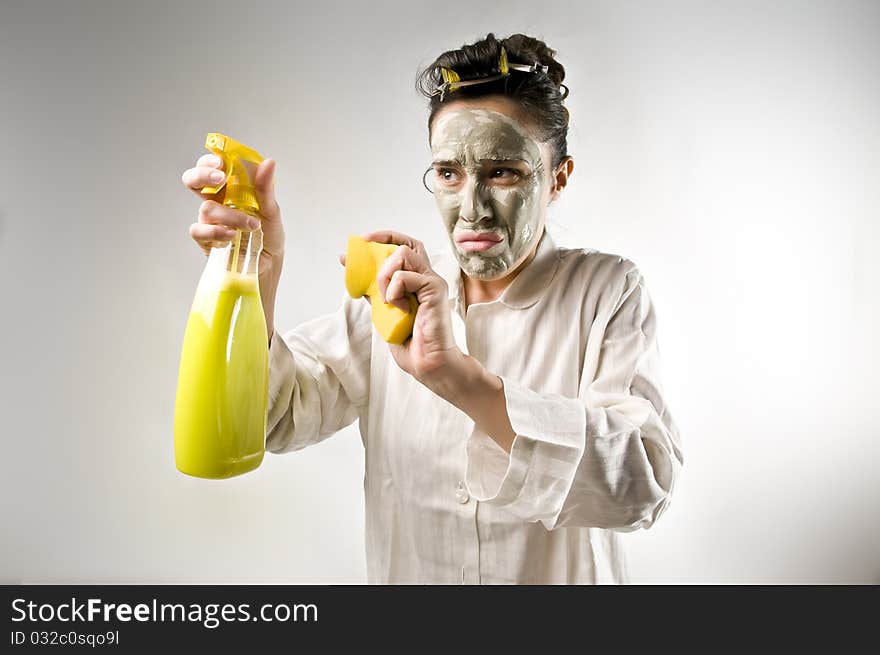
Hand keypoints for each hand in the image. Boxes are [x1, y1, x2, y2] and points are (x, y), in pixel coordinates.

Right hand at [181, 153, 284, 278]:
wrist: (269, 264)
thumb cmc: (268, 234)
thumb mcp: (271, 210)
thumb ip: (266, 188)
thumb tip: (269, 162)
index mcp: (230, 188)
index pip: (212, 167)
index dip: (210, 160)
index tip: (221, 161)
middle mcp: (216, 201)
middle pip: (193, 180)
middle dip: (202, 174)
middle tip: (220, 178)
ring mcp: (209, 220)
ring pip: (207, 208)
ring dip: (232, 216)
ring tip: (252, 226)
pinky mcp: (205, 239)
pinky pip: (199, 230)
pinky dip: (217, 232)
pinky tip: (232, 236)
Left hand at [339, 230, 460, 385]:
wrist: (427, 364)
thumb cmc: (411, 343)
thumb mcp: (384, 313)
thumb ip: (375, 293)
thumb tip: (355, 274)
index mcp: (417, 282)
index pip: (404, 248)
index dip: (384, 239)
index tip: (363, 242)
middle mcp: (426, 277)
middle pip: (407, 243)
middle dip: (383, 239)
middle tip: (364, 249)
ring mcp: (432, 281)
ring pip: (403, 253)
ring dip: (384, 275)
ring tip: (386, 298)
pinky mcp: (435, 289)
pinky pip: (405, 276)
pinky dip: (394, 291)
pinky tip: (400, 309)